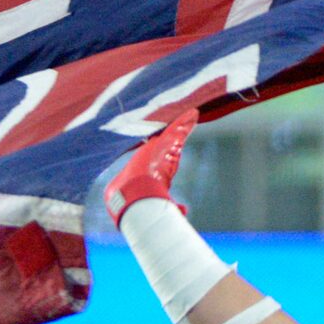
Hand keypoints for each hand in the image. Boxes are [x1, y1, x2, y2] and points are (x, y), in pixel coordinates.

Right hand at [103, 109, 198, 223]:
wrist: (130, 194)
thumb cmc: (139, 199)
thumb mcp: (158, 200)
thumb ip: (172, 205)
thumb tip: (184, 210)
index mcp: (158, 168)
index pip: (170, 155)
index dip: (176, 147)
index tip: (180, 141)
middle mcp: (158, 156)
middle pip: (173, 140)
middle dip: (181, 130)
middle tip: (190, 120)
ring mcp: (159, 148)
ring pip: (176, 132)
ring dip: (184, 123)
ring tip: (193, 114)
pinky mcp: (161, 143)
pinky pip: (176, 129)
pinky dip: (184, 121)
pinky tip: (193, 113)